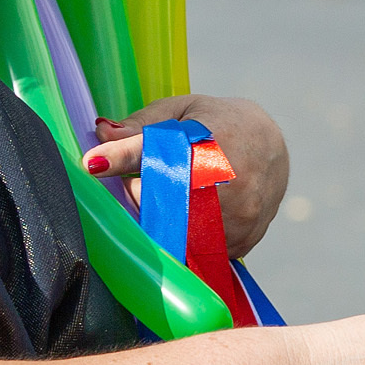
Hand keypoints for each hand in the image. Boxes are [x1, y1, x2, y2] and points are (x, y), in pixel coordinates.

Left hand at [82, 94, 290, 257]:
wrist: (273, 148)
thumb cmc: (220, 124)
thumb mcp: (182, 112)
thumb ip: (142, 124)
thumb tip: (101, 131)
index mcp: (209, 140)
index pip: (157, 151)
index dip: (121, 158)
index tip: (91, 164)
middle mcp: (228, 182)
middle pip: (161, 204)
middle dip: (139, 199)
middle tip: (137, 187)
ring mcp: (238, 217)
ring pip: (179, 236)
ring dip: (160, 224)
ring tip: (168, 202)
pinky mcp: (242, 242)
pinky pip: (198, 252)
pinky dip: (184, 240)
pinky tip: (190, 218)